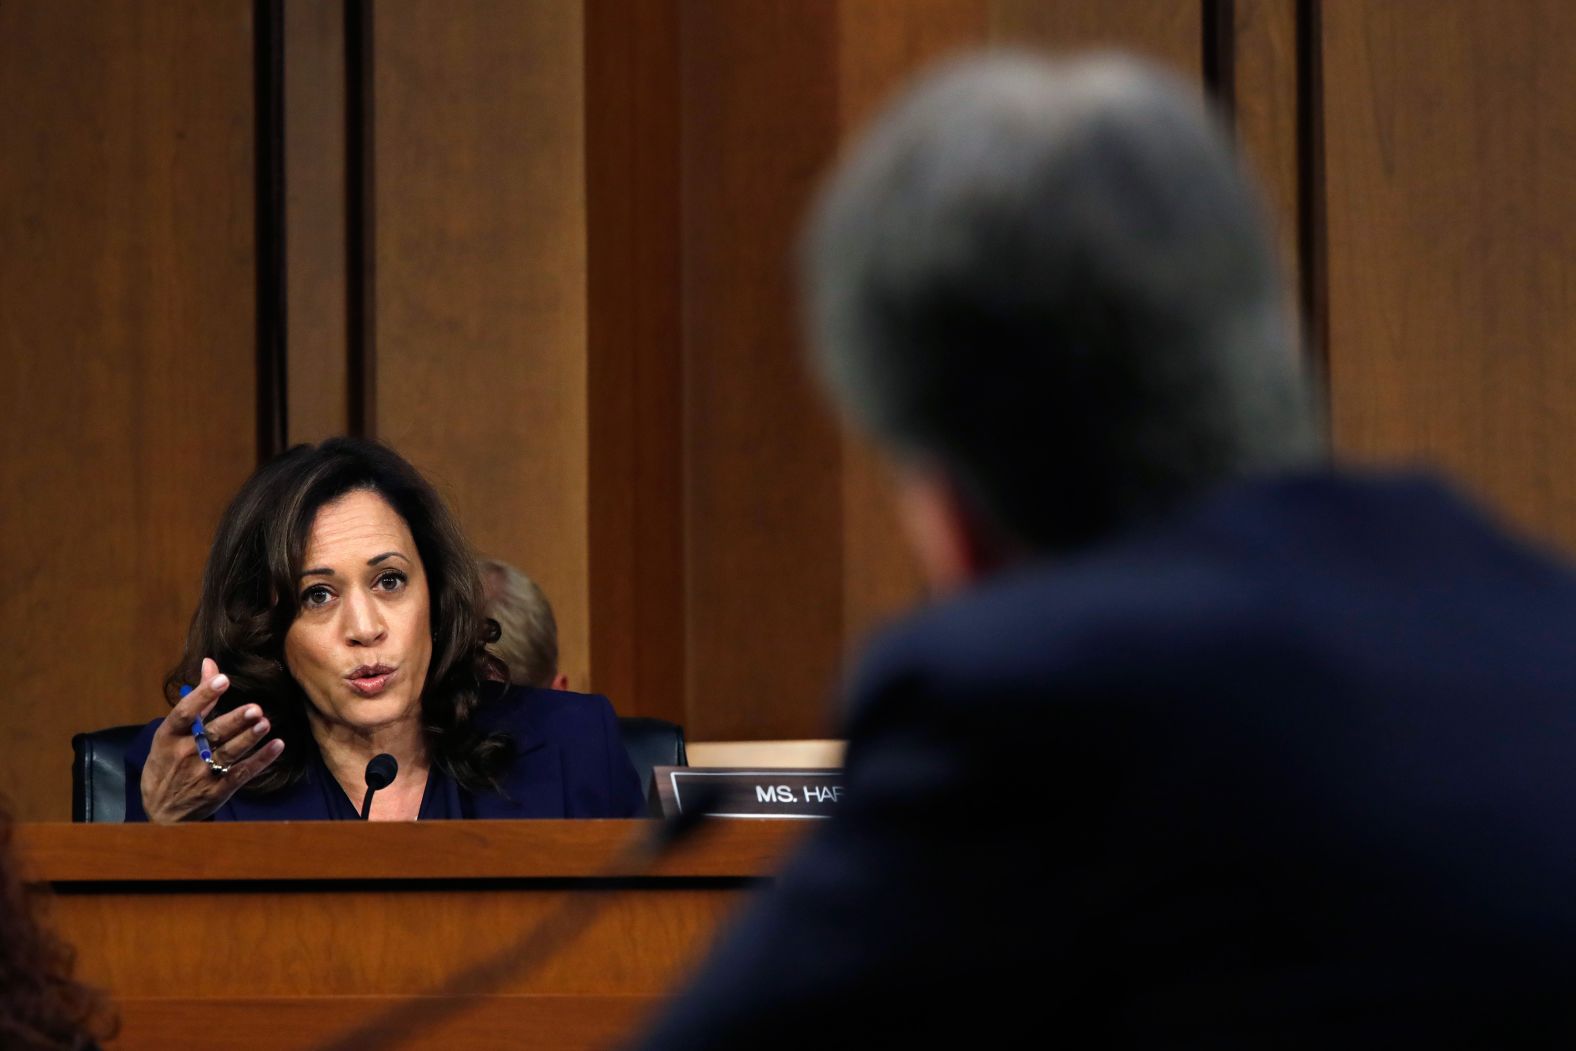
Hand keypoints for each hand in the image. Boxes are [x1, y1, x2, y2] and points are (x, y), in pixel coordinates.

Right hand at [139, 657, 285, 822]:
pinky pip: (243, 772)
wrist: (162, 812)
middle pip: (212, 734)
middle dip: (234, 721)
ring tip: (265, 723)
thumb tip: (211, 664)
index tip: (222, 680)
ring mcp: (201, 774)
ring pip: (229, 753)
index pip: (184, 713)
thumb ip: (197, 700)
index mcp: (168, 736)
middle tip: (254, 708)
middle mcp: (184, 754)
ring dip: (249, 738)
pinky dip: (261, 759)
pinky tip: (277, 745)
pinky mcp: (218, 790)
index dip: (202, 696)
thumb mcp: (171, 733)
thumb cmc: (167, 763)